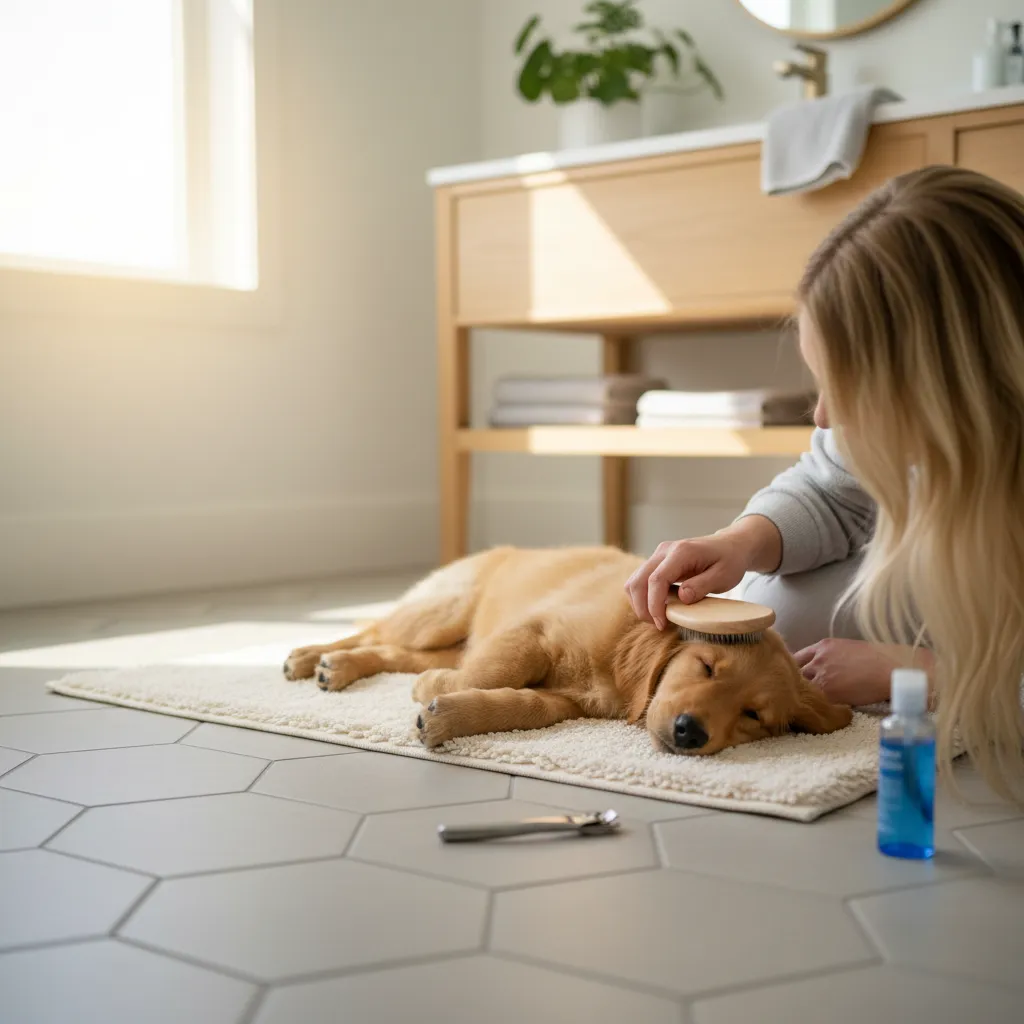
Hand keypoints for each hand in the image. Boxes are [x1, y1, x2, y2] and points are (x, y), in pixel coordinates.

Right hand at [625, 534, 750, 630]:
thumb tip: (682, 598)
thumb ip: (702, 585)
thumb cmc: (729, 561)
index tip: (661, 624)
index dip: (654, 605)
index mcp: (681, 552)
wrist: (729, 545)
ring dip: (640, 603)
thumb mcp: (724, 576)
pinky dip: (644, 597)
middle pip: (638, 580)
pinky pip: (640, 580)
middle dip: (642, 607)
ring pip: (634, 581)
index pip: (656, 579)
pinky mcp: (656, 562)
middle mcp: (664, 550)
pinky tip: (658, 608)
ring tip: (657, 619)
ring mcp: (658, 555)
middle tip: (658, 626)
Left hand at [794, 639, 929, 706]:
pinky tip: (813, 710)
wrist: (893, 671)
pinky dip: (812, 705)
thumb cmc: (879, 659)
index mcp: (822, 646)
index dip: (793, 669)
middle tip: (792, 692)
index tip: (792, 677)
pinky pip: (813, 700)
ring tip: (800, 703)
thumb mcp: (849, 648)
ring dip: (800, 694)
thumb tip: (825, 666)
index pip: (796, 657)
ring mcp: (821, 676)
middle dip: (792, 682)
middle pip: (793, 672)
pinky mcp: (829, 693)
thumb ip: (831, 655)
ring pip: (800, 686)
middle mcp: (818, 659)